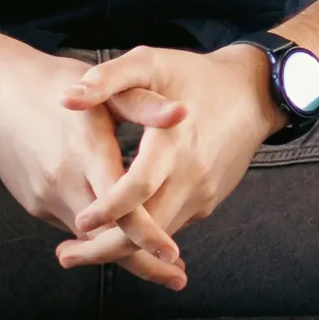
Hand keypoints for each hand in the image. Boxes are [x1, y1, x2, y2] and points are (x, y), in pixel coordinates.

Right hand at [0, 44, 190, 288]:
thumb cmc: (57, 84)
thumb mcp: (105, 90)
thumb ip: (144, 106)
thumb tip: (183, 113)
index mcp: (88, 151)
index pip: (121, 207)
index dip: (148, 235)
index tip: (174, 256)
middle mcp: (64, 180)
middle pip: (106, 237)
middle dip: (143, 262)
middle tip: (178, 278)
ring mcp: (44, 196)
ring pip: (89, 238)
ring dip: (121, 252)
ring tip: (160, 262)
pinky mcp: (33, 203)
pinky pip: (71, 225)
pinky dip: (97, 235)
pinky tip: (119, 231)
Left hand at [54, 44, 284, 288]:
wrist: (253, 94)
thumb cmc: (194, 75)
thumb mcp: (151, 63)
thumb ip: (108, 79)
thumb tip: (66, 99)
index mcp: (172, 143)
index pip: (139, 188)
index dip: (109, 208)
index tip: (79, 223)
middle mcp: (190, 176)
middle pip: (148, 229)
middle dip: (105, 249)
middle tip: (65, 256)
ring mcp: (202, 194)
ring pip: (159, 235)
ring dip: (121, 248)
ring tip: (80, 247)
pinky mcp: (207, 202)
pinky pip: (171, 225)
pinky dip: (144, 236)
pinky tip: (116, 233)